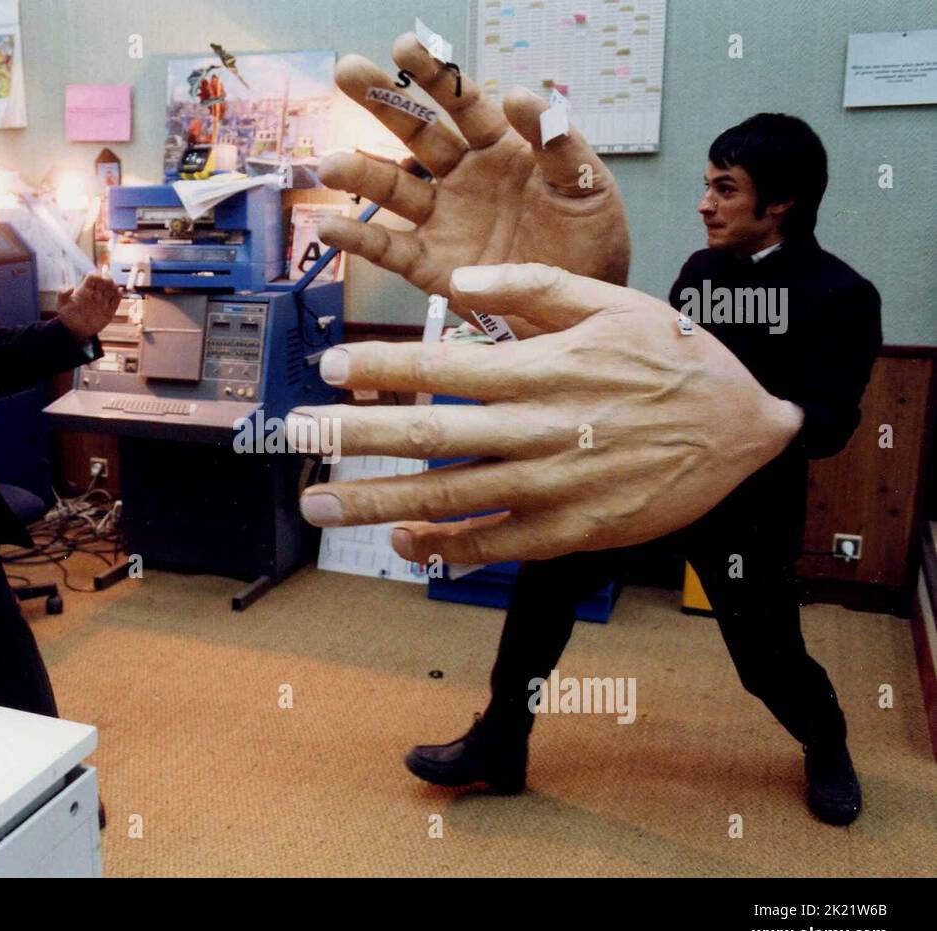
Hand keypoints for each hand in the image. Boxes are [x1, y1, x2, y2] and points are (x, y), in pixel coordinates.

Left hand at [56, 273, 120, 340]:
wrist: (74, 330)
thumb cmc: (67, 315)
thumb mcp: (61, 304)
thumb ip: (62, 294)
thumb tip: (71, 287)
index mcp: (84, 290)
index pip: (93, 278)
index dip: (97, 276)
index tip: (99, 278)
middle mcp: (95, 294)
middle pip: (104, 282)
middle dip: (107, 279)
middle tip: (108, 281)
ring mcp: (102, 302)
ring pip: (111, 290)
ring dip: (114, 286)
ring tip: (114, 287)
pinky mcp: (108, 312)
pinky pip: (115, 302)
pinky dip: (118, 296)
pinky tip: (119, 292)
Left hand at [290, 264, 803, 563]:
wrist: (743, 430)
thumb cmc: (672, 358)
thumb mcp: (612, 300)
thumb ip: (532, 285)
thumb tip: (464, 274)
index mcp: (544, 367)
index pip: (444, 366)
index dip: (381, 368)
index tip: (327, 368)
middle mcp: (540, 429)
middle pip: (431, 436)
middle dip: (354, 437)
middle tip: (295, 439)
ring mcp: (553, 487)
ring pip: (450, 498)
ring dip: (377, 504)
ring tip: (318, 505)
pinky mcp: (570, 531)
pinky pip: (494, 545)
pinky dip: (445, 549)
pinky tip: (402, 542)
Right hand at [321, 34, 629, 334]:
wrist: (581, 313)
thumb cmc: (589, 245)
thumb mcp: (587, 187)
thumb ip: (558, 143)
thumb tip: (520, 94)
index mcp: (501, 150)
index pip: (462, 104)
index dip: (433, 76)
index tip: (404, 47)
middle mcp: (463, 179)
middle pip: (416, 135)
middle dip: (381, 103)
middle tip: (349, 73)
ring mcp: (443, 221)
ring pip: (392, 188)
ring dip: (360, 173)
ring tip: (330, 164)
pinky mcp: (430, 266)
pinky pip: (388, 249)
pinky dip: (358, 240)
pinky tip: (331, 226)